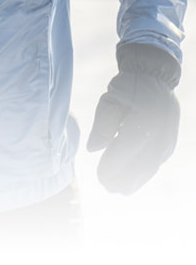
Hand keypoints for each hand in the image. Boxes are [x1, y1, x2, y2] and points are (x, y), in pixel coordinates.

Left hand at [87, 42, 180, 193]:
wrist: (154, 75)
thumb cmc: (127, 87)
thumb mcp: (109, 101)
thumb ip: (102, 126)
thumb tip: (93, 149)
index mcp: (144, 120)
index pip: (125, 151)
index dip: (112, 168)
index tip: (100, 178)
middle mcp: (161, 131)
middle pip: (141, 164)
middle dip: (123, 179)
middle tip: (106, 187)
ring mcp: (168, 137)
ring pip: (151, 167)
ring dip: (134, 180)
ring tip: (118, 189)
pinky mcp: (170, 141)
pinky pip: (157, 162)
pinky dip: (144, 173)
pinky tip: (132, 182)